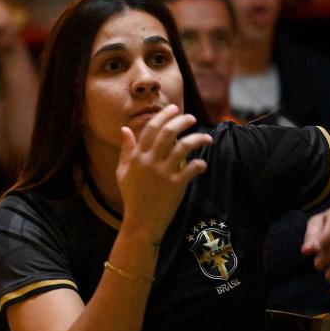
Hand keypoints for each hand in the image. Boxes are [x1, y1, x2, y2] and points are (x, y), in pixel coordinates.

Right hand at [117, 105, 210, 235]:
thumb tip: (125, 129)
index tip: (174, 108)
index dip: (163, 116)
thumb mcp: (122, 172)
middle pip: (168, 133)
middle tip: (191, 118)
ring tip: (206, 137)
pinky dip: (199, 164)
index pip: (151, 129)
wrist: (141, 222)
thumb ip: (125, 150)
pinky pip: (191, 169)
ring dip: (197, 139)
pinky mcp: (176, 186)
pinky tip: (202, 163)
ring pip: (183, 147)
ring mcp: (164, 173)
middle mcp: (150, 162)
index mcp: (137, 157)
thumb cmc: (131, 196)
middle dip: (182, 121)